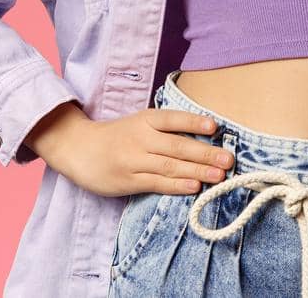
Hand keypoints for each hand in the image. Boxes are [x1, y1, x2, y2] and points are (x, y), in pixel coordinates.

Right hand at [26, 101, 235, 197]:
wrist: (78, 148)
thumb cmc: (117, 136)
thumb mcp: (139, 123)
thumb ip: (166, 129)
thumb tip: (204, 137)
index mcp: (145, 119)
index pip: (173, 119)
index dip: (194, 122)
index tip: (216, 127)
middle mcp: (141, 138)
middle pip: (177, 146)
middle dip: (206, 153)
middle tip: (229, 159)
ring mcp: (134, 160)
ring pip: (170, 166)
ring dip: (198, 171)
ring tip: (220, 176)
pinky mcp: (128, 181)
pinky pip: (157, 183)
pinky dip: (177, 186)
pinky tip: (195, 187)